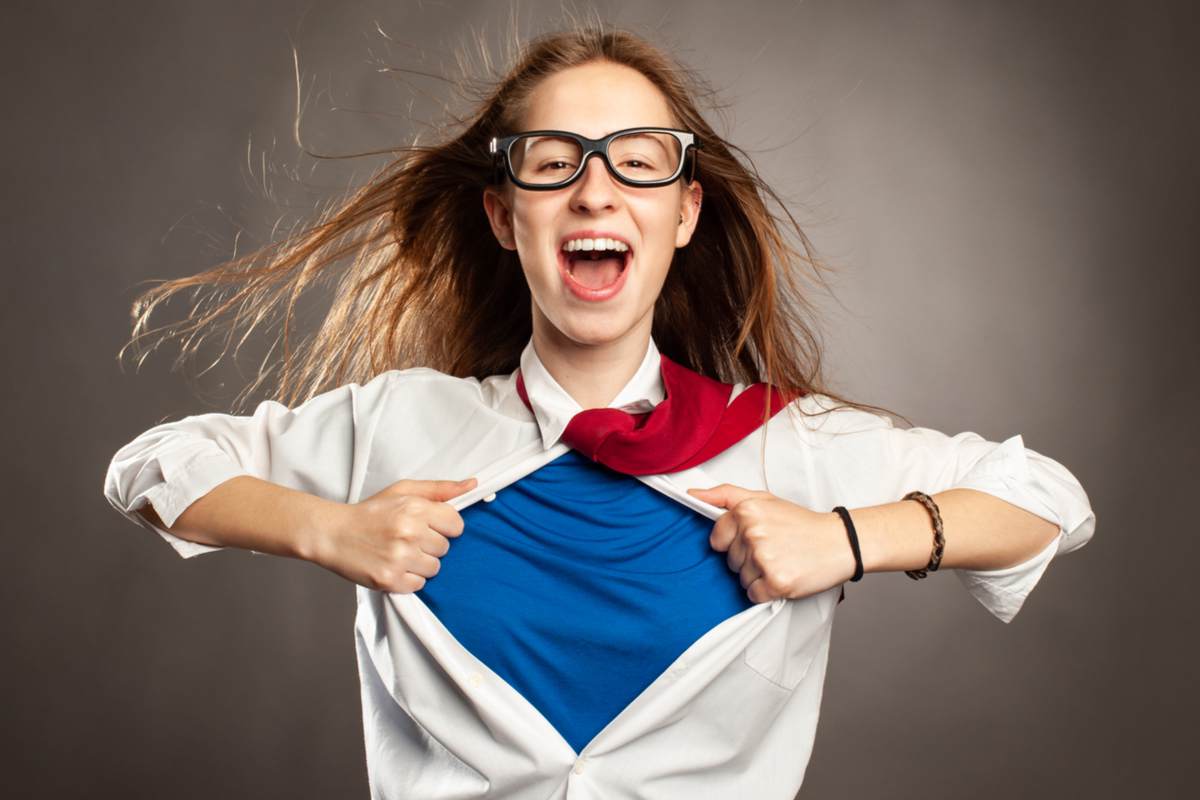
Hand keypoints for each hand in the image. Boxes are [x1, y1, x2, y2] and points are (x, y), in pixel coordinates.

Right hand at [313, 477, 477, 592]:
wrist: (332, 534)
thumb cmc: (370, 512)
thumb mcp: (402, 491)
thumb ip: (439, 489)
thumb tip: (472, 485)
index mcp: (414, 508)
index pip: (456, 524)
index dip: (444, 527)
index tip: (429, 527)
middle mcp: (409, 532)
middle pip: (445, 548)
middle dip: (429, 544)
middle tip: (407, 539)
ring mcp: (399, 558)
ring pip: (434, 568)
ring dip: (420, 563)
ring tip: (400, 553)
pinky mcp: (390, 580)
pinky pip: (419, 585)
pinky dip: (408, 579)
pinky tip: (393, 565)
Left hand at [687, 484, 855, 603]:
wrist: (840, 542)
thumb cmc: (801, 523)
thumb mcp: (763, 499)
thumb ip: (725, 495)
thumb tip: (691, 495)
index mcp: (746, 511)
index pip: (717, 539)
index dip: (734, 543)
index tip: (755, 539)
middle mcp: (753, 533)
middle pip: (730, 561)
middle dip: (748, 559)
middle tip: (775, 549)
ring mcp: (764, 558)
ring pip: (741, 579)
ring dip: (758, 575)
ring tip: (782, 561)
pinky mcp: (776, 582)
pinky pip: (753, 594)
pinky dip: (766, 591)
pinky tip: (784, 576)